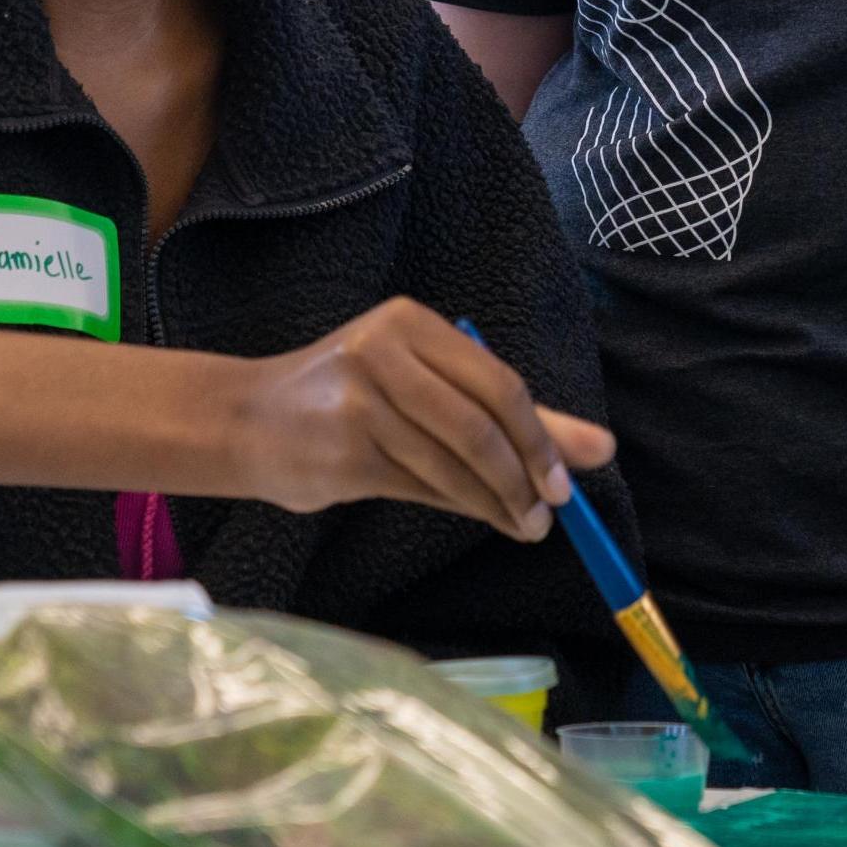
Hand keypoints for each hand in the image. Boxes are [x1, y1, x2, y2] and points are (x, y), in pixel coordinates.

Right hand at [229, 298, 616, 538]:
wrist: (248, 423)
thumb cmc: (351, 401)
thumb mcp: (427, 385)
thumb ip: (510, 413)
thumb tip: (599, 449)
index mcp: (411, 322)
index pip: (496, 381)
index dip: (541, 435)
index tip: (569, 480)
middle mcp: (383, 351)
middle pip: (478, 422)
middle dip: (524, 474)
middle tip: (551, 512)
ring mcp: (358, 400)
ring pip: (451, 462)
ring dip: (496, 501)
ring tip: (524, 524)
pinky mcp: (340, 450)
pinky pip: (418, 486)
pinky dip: (460, 506)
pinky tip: (481, 516)